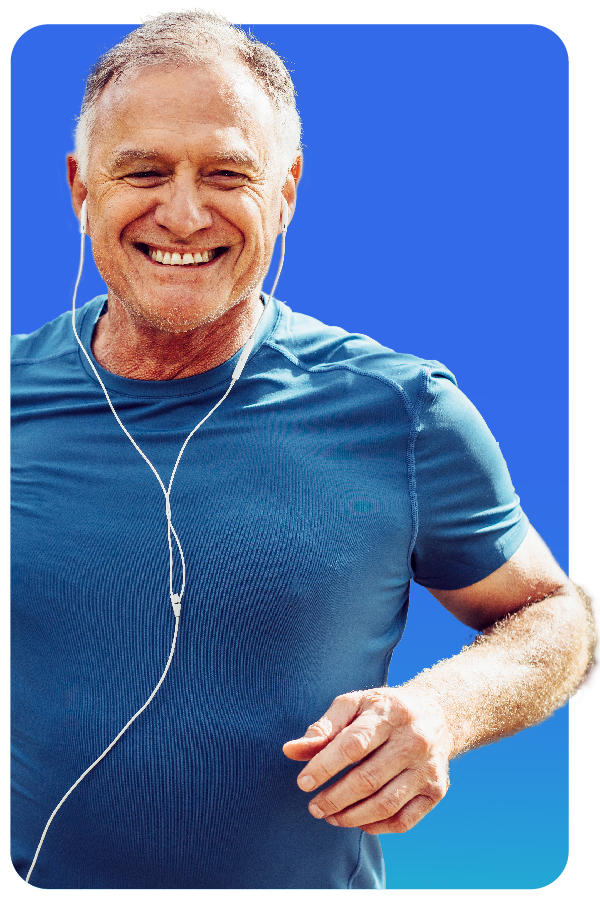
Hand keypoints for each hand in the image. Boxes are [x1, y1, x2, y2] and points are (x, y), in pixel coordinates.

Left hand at [282, 688, 451, 833]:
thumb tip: (290, 751)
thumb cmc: (382, 710)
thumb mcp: (353, 705)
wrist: (436, 714)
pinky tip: (358, 820)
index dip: (324, 767)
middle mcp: (414, 741)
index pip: (353, 745)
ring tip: (330, 816)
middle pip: (368, 780)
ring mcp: (428, 768)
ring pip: (385, 805)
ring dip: (351, 817)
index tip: (303, 782)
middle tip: (314, 807)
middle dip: (334, 798)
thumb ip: (322, 728)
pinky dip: (376, 827)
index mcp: (389, 713)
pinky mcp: (437, 790)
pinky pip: (403, 820)